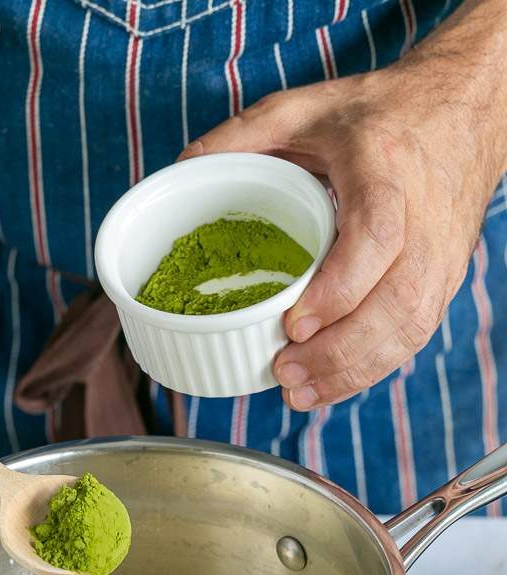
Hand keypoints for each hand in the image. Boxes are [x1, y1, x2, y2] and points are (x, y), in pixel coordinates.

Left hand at [181, 52, 506, 409]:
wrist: (466, 111)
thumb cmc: (382, 113)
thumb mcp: (308, 106)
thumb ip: (246, 133)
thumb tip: (184, 167)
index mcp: (385, 169)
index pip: (376, 238)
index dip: (338, 289)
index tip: (292, 322)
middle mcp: (422, 218)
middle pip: (396, 300)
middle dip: (339, 349)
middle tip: (284, 372)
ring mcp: (441, 255)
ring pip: (409, 328)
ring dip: (353, 370)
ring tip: (298, 392)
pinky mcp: (445, 279)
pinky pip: (414, 335)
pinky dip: (372, 368)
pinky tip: (329, 385)